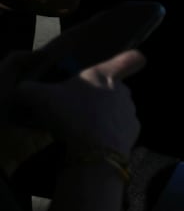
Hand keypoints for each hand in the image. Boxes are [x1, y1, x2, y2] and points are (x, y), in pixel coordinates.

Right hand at [12, 50, 145, 155]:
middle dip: (100, 95)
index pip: (132, 59)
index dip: (129, 59)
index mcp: (105, 75)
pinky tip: (93, 140)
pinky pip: (119, 129)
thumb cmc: (71, 115)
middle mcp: (123, 91)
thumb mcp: (41, 98)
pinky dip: (108, 133)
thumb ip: (29, 89)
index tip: (125, 63)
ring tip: (82, 126)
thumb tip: (22, 88)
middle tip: (78, 106)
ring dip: (103, 115)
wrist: (95, 151)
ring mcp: (131, 112)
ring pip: (117, 109)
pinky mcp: (133, 132)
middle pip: (116, 87)